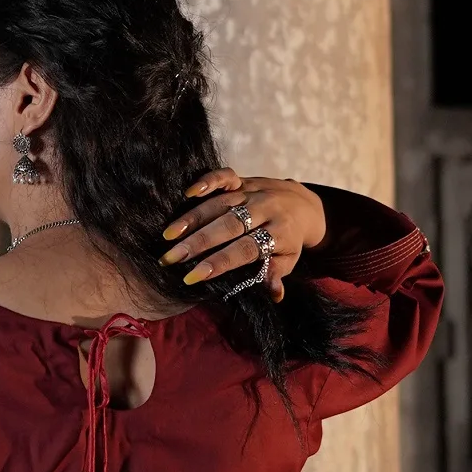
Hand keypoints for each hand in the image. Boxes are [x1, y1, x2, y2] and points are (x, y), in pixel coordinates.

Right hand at [161, 170, 325, 303]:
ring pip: (220, 204)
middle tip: (171, 258)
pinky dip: (208, 181)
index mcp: (279, 233)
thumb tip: (273, 295)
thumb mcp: (289, 259)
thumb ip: (277, 274)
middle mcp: (265, 210)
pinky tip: (188, 193)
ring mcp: (253, 192)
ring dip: (192, 218)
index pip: (245, 249)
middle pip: (228, 226)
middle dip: (197, 243)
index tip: (194, 276)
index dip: (219, 262)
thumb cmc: (289, 239)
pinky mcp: (244, 180)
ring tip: (168, 236)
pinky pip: (225, 176)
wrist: (303, 204)